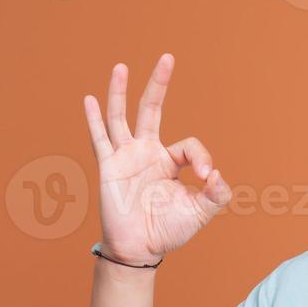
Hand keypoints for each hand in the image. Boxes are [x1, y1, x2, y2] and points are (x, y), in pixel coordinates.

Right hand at [81, 55, 230, 263]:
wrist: (140, 250)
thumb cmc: (169, 230)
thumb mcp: (201, 212)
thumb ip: (216, 194)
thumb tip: (217, 174)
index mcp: (170, 162)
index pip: (189, 146)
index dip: (201, 157)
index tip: (207, 177)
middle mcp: (147, 153)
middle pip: (152, 110)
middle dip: (159, 84)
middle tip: (168, 57)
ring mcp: (126, 157)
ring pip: (121, 117)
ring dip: (120, 92)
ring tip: (120, 67)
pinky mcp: (109, 166)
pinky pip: (100, 139)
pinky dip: (94, 119)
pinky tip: (90, 99)